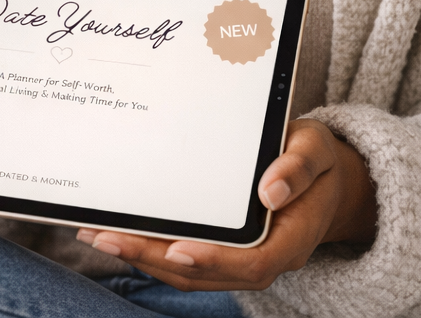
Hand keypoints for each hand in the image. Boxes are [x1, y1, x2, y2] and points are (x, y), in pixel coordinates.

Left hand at [76, 118, 376, 291]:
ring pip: (187, 271)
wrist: (321, 180)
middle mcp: (263, 258)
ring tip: (99, 235)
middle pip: (205, 272)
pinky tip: (119, 232)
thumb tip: (272, 190)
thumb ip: (298, 165)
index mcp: (291, 239)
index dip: (213, 260)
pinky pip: (183, 258)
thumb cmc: (316, 161)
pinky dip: (150, 248)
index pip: (252, 263)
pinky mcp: (222, 250)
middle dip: (153, 258)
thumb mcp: (316, 149)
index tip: (176, 250)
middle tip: (108, 237)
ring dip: (142, 256)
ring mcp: (240, 258)